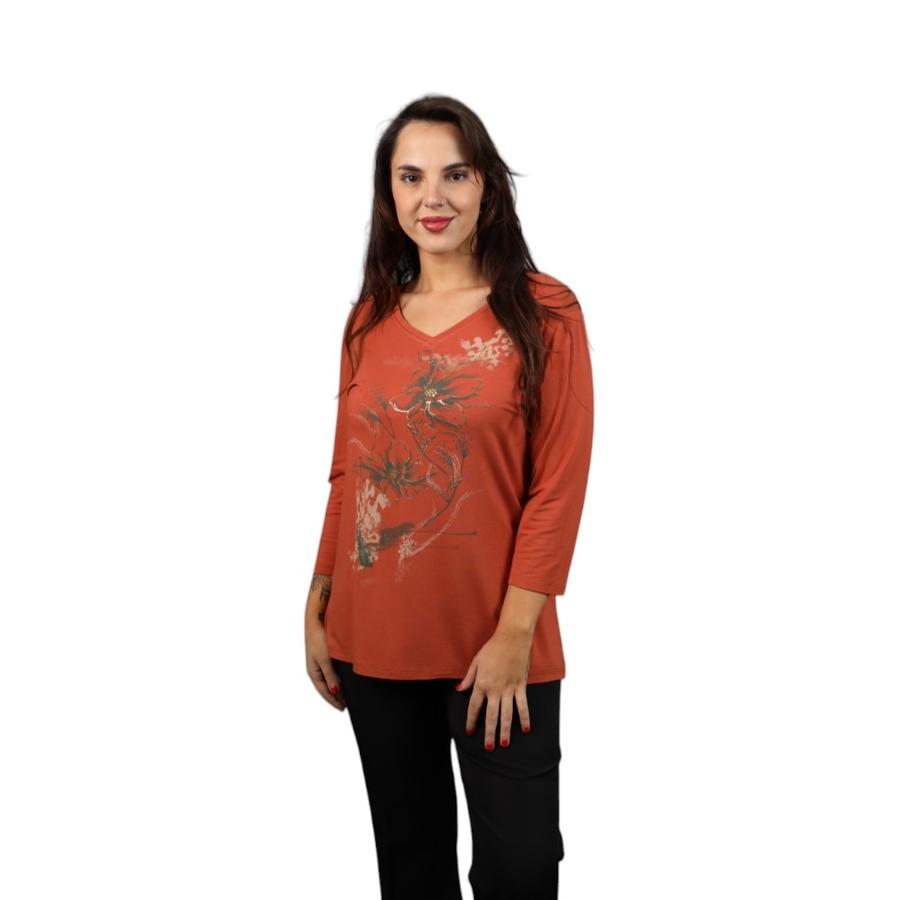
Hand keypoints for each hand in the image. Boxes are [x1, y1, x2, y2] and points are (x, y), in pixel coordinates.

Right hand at [305, 616, 345, 711]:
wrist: (316, 620)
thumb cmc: (318, 639)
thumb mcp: (325, 660)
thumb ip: (330, 676)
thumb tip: (335, 692)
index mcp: (313, 672)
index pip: (324, 691)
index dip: (333, 701)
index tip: (343, 708)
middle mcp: (316, 669)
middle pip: (327, 687)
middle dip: (336, 696)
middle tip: (347, 705)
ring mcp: (320, 662)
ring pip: (330, 679)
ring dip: (338, 687)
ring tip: (347, 695)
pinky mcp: (325, 655)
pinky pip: (332, 671)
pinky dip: (338, 678)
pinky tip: (345, 679)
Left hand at [456, 628, 532, 749]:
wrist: (512, 638)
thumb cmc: (492, 648)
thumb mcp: (476, 661)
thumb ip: (468, 678)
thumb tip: (459, 690)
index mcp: (481, 683)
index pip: (474, 707)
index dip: (471, 720)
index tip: (470, 732)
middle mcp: (495, 689)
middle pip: (490, 716)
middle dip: (489, 733)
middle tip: (488, 748)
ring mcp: (509, 689)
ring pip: (506, 715)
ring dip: (505, 731)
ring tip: (504, 744)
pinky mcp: (521, 686)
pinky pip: (523, 705)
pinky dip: (525, 718)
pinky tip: (526, 729)